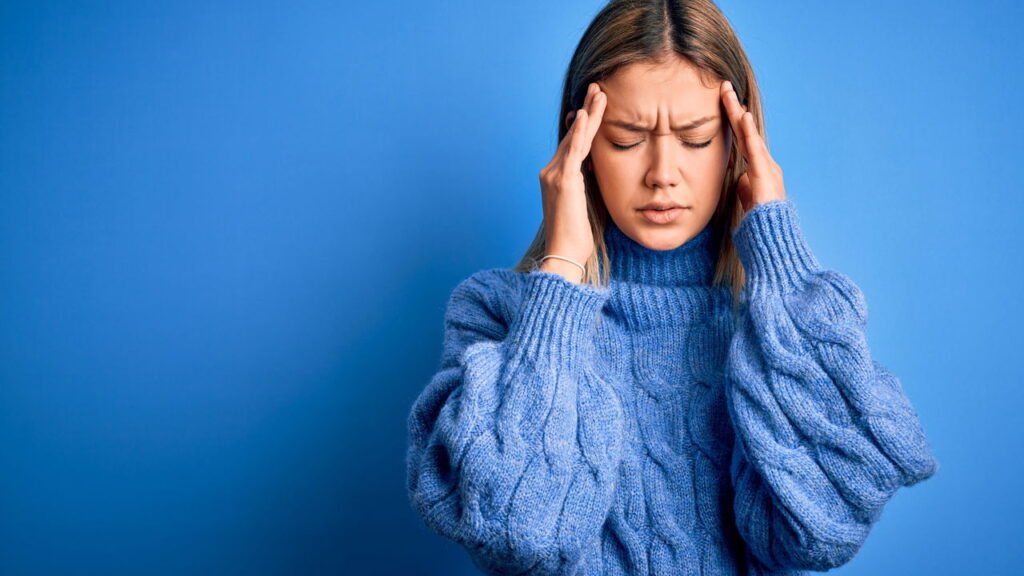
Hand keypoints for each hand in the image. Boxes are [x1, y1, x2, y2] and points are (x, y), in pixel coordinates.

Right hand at [537, 82, 605, 281]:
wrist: (564, 254)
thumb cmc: (578, 237)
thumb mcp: (586, 204)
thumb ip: (590, 185)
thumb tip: (599, 172)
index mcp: (557, 177)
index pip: (572, 144)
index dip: (584, 125)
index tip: (593, 107)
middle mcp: (551, 172)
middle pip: (573, 135)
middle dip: (587, 111)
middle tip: (597, 89)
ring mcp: (555, 175)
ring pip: (575, 137)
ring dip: (588, 113)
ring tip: (599, 93)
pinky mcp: (563, 180)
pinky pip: (573, 150)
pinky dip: (581, 131)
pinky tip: (586, 113)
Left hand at [721, 80, 785, 214]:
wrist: (773, 234)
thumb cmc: (760, 221)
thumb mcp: (748, 199)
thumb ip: (744, 185)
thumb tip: (740, 179)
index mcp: (757, 168)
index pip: (741, 138)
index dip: (731, 120)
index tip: (721, 101)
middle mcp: (764, 162)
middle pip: (744, 131)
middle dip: (733, 108)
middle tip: (723, 87)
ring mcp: (765, 166)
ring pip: (748, 134)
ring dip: (737, 113)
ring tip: (728, 94)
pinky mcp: (764, 174)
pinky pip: (755, 149)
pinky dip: (749, 132)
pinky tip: (743, 117)